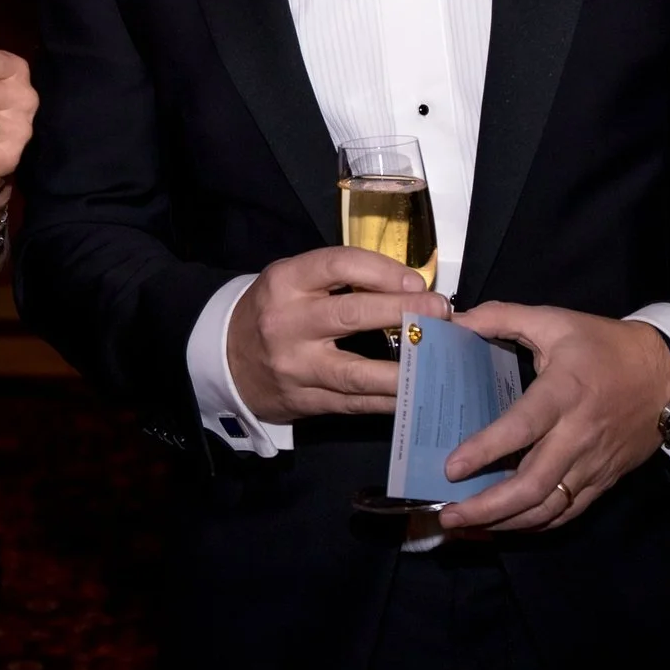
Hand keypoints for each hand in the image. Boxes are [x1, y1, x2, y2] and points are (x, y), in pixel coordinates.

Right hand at [224, 247, 453, 422]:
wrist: (227, 360)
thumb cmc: (274, 311)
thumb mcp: (293, 281)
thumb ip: (340, 280)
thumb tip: (409, 287)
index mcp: (285, 282)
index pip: (338, 265)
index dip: (382, 270)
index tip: (416, 281)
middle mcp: (287, 323)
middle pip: (353, 315)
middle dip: (404, 312)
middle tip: (441, 313)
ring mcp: (296, 368)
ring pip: (357, 372)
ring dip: (404, 368)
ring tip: (439, 360)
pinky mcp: (305, 402)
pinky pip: (355, 404)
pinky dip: (389, 399)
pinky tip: (417, 391)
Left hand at [437, 305, 669, 532]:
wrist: (667, 374)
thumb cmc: (604, 346)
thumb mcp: (554, 320)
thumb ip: (502, 317)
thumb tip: (455, 321)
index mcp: (564, 393)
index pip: (522, 428)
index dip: (486, 450)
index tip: (451, 468)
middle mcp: (577, 436)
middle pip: (533, 485)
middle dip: (487, 507)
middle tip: (447, 515)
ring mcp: (592, 464)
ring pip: (548, 508)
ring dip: (505, 522)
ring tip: (467, 525)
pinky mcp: (603, 480)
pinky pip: (567, 512)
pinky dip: (534, 524)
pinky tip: (505, 525)